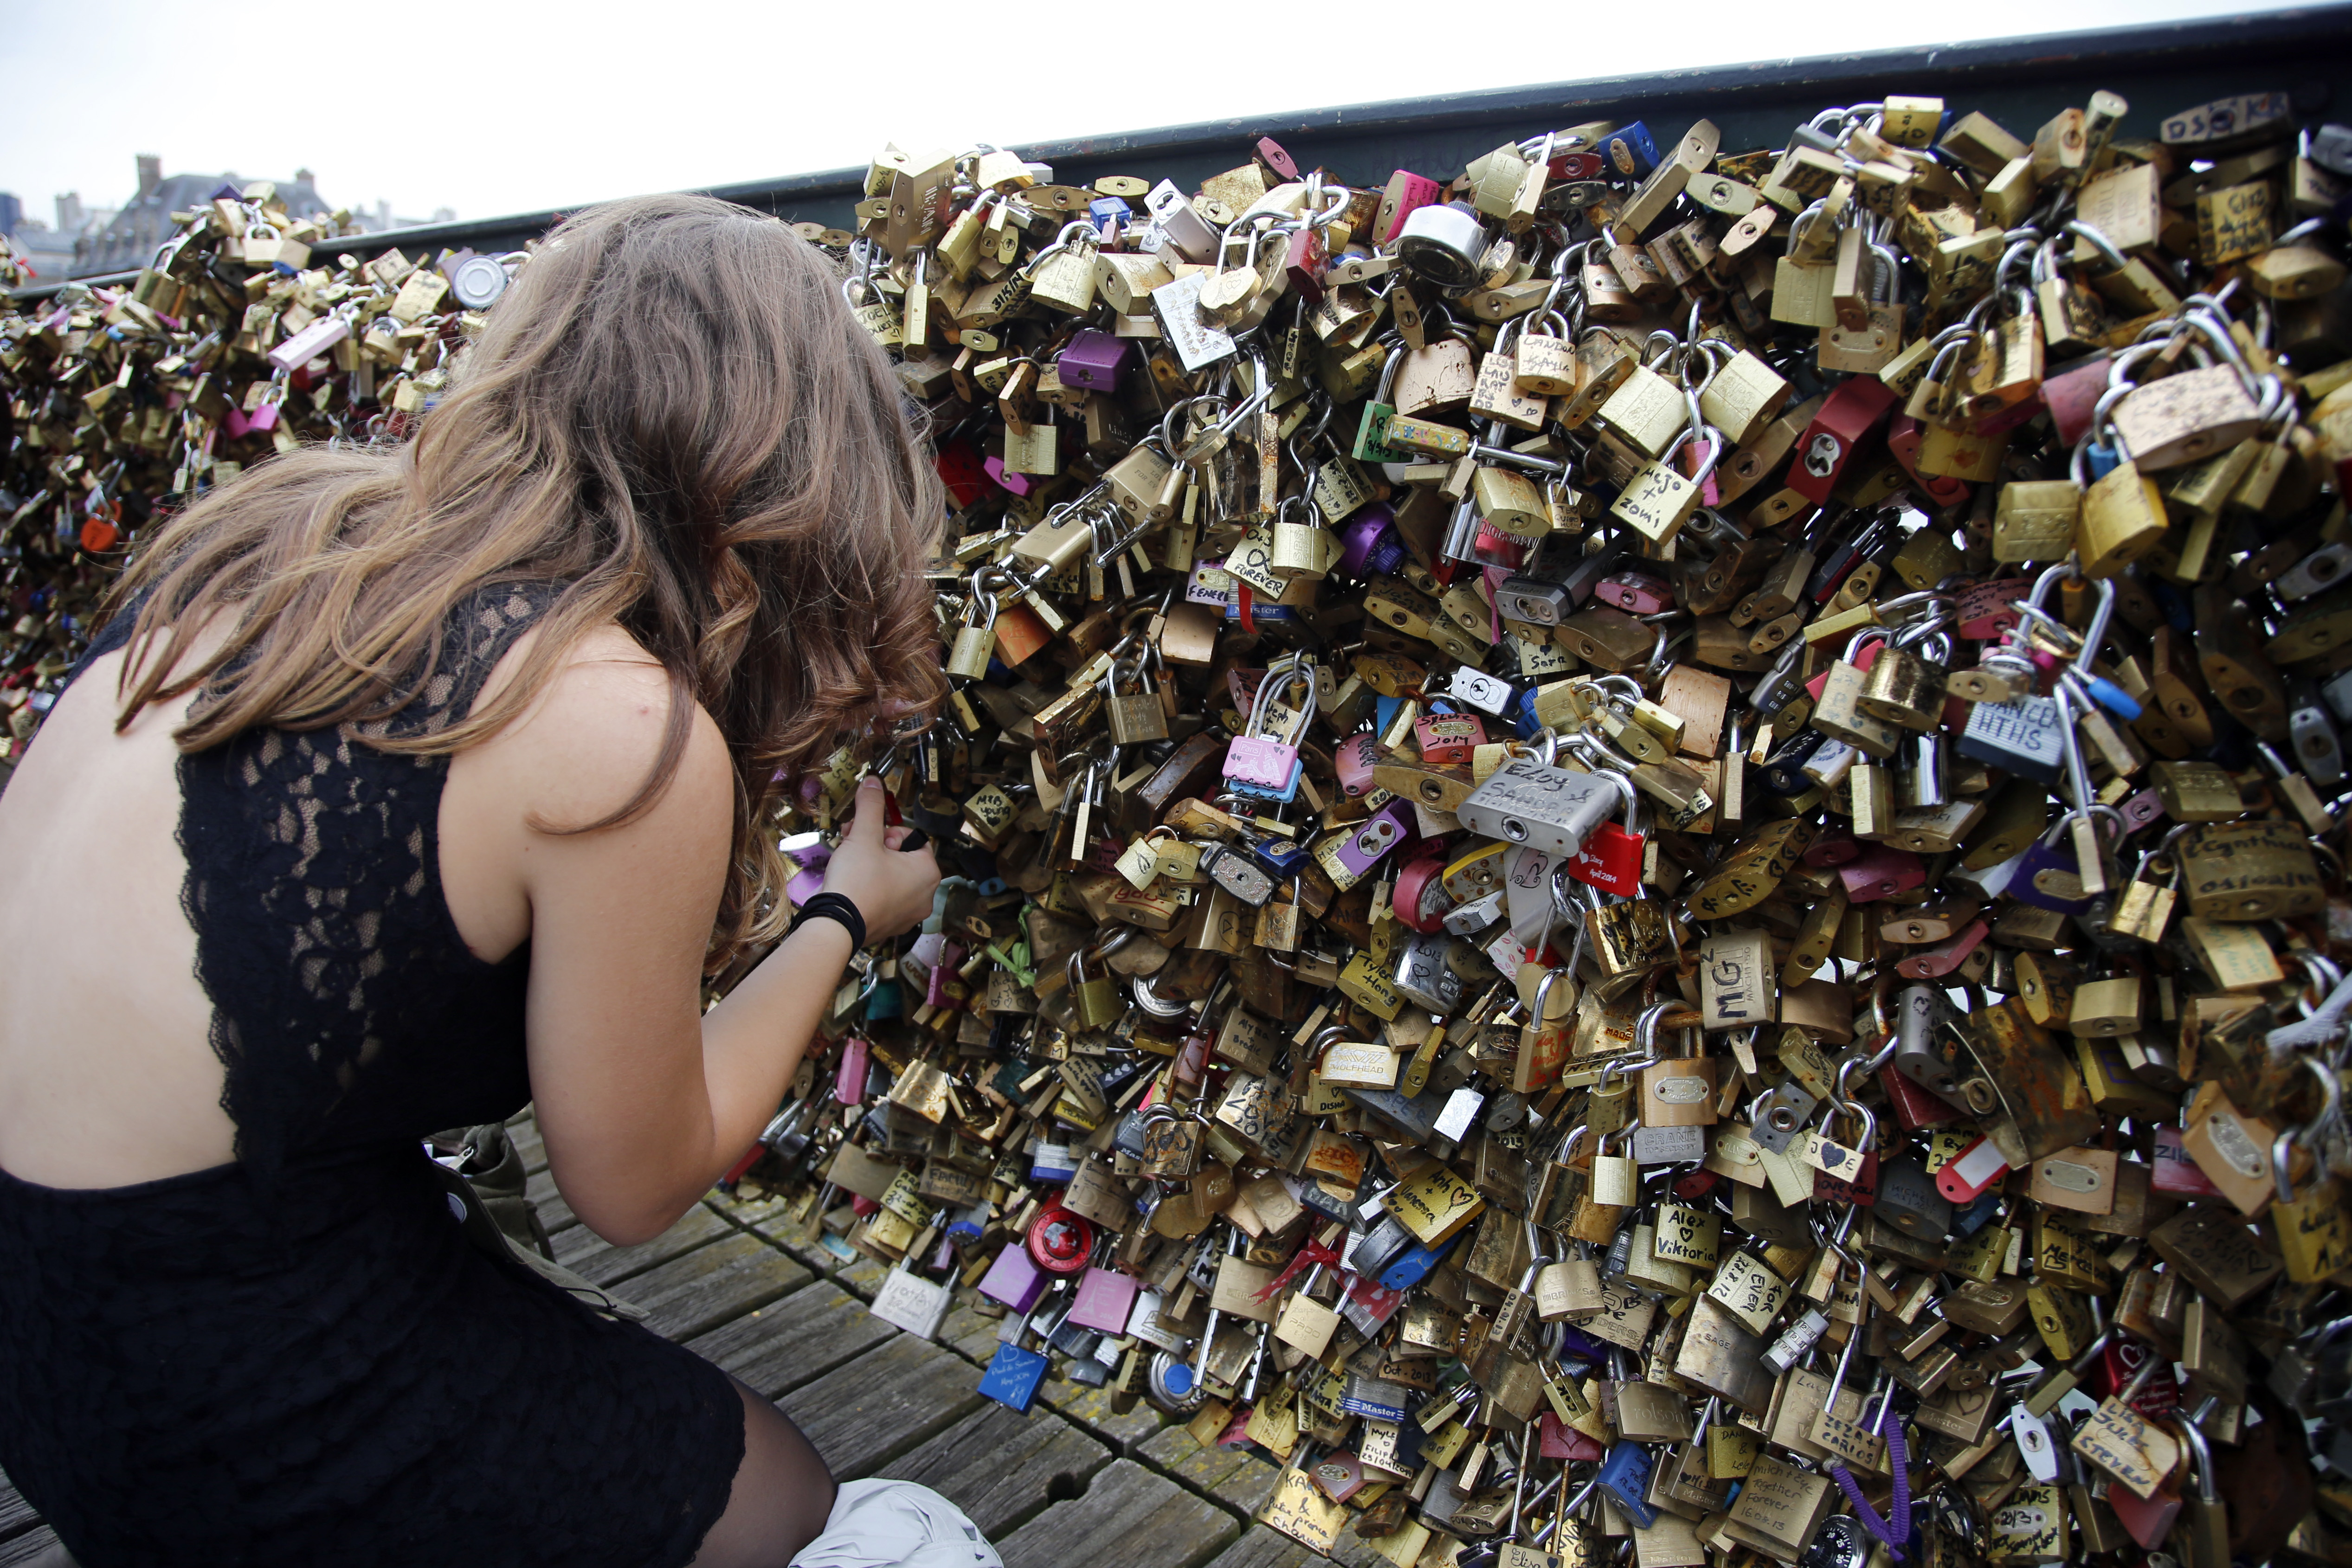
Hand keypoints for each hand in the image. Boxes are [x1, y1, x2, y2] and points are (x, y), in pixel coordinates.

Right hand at [818, 778, 939, 942]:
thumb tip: (873, 782)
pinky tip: (851, 884)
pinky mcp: (890, 925)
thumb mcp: (863, 835)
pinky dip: (869, 887)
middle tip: (855, 846)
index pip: (912, 837)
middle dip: (876, 846)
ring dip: (870, 864)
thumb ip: (871, 806)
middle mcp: (924, 895)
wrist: (835, 925)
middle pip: (901, 857)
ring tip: (850, 864)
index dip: (887, 832)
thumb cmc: (856, 882)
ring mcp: (908, 914)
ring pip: (891, 876)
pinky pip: (883, 897)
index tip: (870, 836)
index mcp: (928, 871)